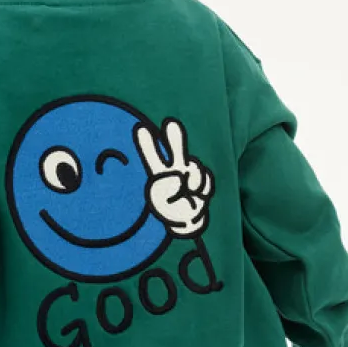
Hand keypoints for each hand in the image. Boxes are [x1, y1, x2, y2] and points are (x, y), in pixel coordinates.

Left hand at [135, 118, 213, 236]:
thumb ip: (171, 186)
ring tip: (190, 193)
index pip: (152, 156)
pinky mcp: (202, 182)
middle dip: (174, 137)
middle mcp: (174, 169)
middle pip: (176, 148)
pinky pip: (207, 179)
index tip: (140, 128)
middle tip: (170, 124)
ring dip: (195, 181)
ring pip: (196, 167)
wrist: (186, 223)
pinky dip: (204, 189)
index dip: (148, 143)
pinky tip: (198, 196)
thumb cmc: (169, 212)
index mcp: (159, 174)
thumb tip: (182, 173)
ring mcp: (189, 174)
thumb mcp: (161, 202)